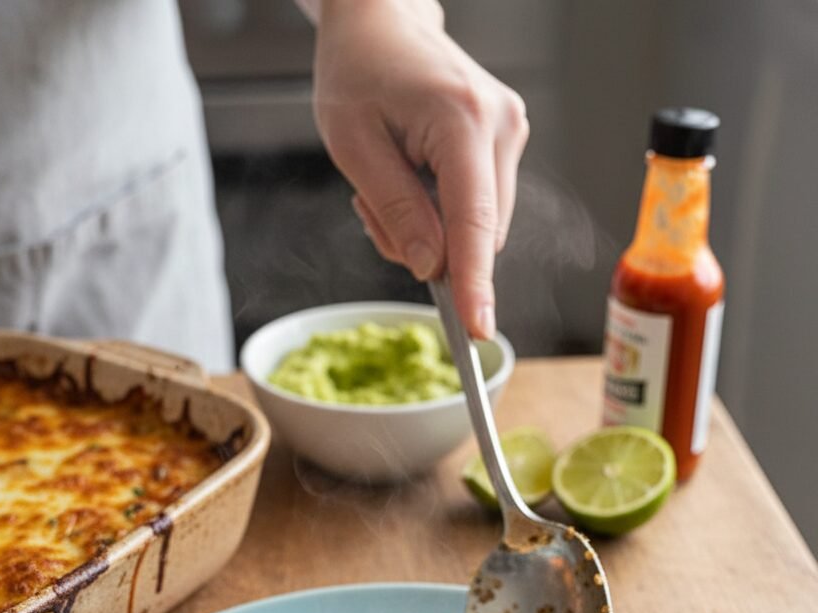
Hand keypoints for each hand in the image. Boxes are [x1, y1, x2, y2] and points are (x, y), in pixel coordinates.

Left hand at [313, 0, 528, 337]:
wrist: (382, 21)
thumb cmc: (358, 71)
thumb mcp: (353, 145)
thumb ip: (396, 210)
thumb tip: (432, 268)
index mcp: (462, 120)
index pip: (475, 222)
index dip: (474, 284)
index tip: (477, 330)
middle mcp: (501, 125)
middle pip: (480, 233)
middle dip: (429, 246)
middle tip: (372, 207)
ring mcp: (511, 132)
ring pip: (481, 227)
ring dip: (434, 230)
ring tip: (388, 183)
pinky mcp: (507, 142)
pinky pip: (481, 208)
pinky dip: (444, 215)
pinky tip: (413, 181)